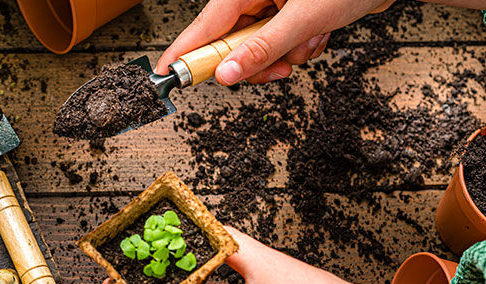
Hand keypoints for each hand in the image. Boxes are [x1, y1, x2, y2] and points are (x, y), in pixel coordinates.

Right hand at [155, 0, 394, 84]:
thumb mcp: (304, 19)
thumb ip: (263, 48)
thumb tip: (228, 74)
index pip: (204, 27)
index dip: (185, 54)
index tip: (166, 75)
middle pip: (232, 44)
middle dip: (258, 61)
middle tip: (278, 67)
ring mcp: (273, 7)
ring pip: (259, 50)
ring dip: (288, 54)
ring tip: (311, 38)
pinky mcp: (290, 16)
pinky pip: (281, 47)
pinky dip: (301, 48)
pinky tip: (319, 33)